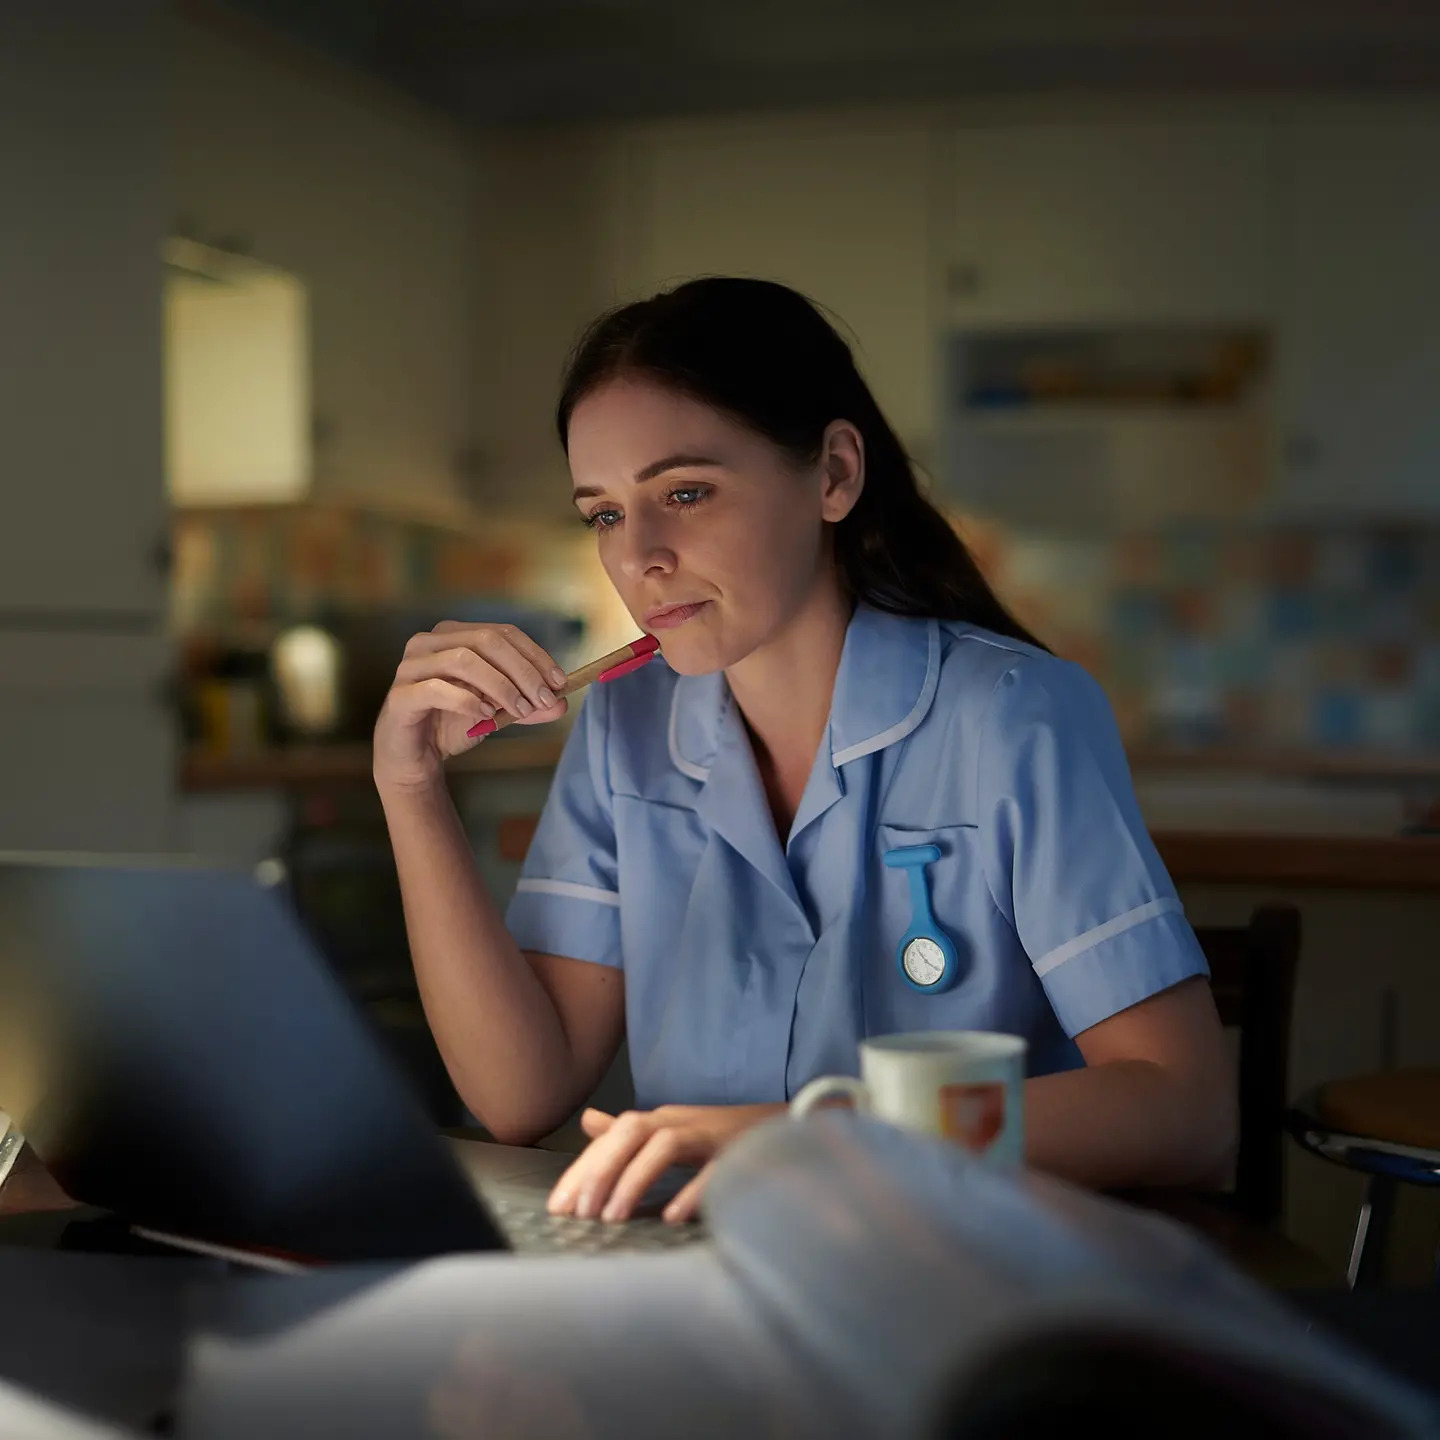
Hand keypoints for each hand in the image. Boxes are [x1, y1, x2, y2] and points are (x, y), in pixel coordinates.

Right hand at [373, 622, 568, 791]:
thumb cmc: (451, 724)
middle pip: (486, 641)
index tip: (559, 682)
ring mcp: (411, 666)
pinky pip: (437, 689)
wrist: (413, 757)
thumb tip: (561, 703)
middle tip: (544, 699)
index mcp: (453, 635)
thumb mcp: (497, 712)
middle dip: (522, 670)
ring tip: (520, 709)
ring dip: (500, 685)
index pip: (502, 633)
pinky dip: (468, 700)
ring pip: (463, 660)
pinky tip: (486, 715)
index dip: (535, 655)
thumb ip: (526, 705)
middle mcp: (429, 642)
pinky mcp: (401, 695)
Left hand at [547, 1104, 784, 1223]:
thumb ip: (628, 1133)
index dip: (582, 1169)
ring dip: (635, 1180)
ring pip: (665, 1145)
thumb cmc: (720, 1136)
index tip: (558, 1207)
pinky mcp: (739, 1153)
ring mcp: (711, 1135)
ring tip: (612, 1219)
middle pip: (632, 1132)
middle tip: (578, 1213)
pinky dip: (692, 1191)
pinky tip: (672, 1218)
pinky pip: (713, 1169)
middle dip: (600, 1170)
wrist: (784, 1127)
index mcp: (661, 1120)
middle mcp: (681, 1122)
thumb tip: (587, 1121)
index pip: (612, 1138)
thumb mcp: (670, 1130)